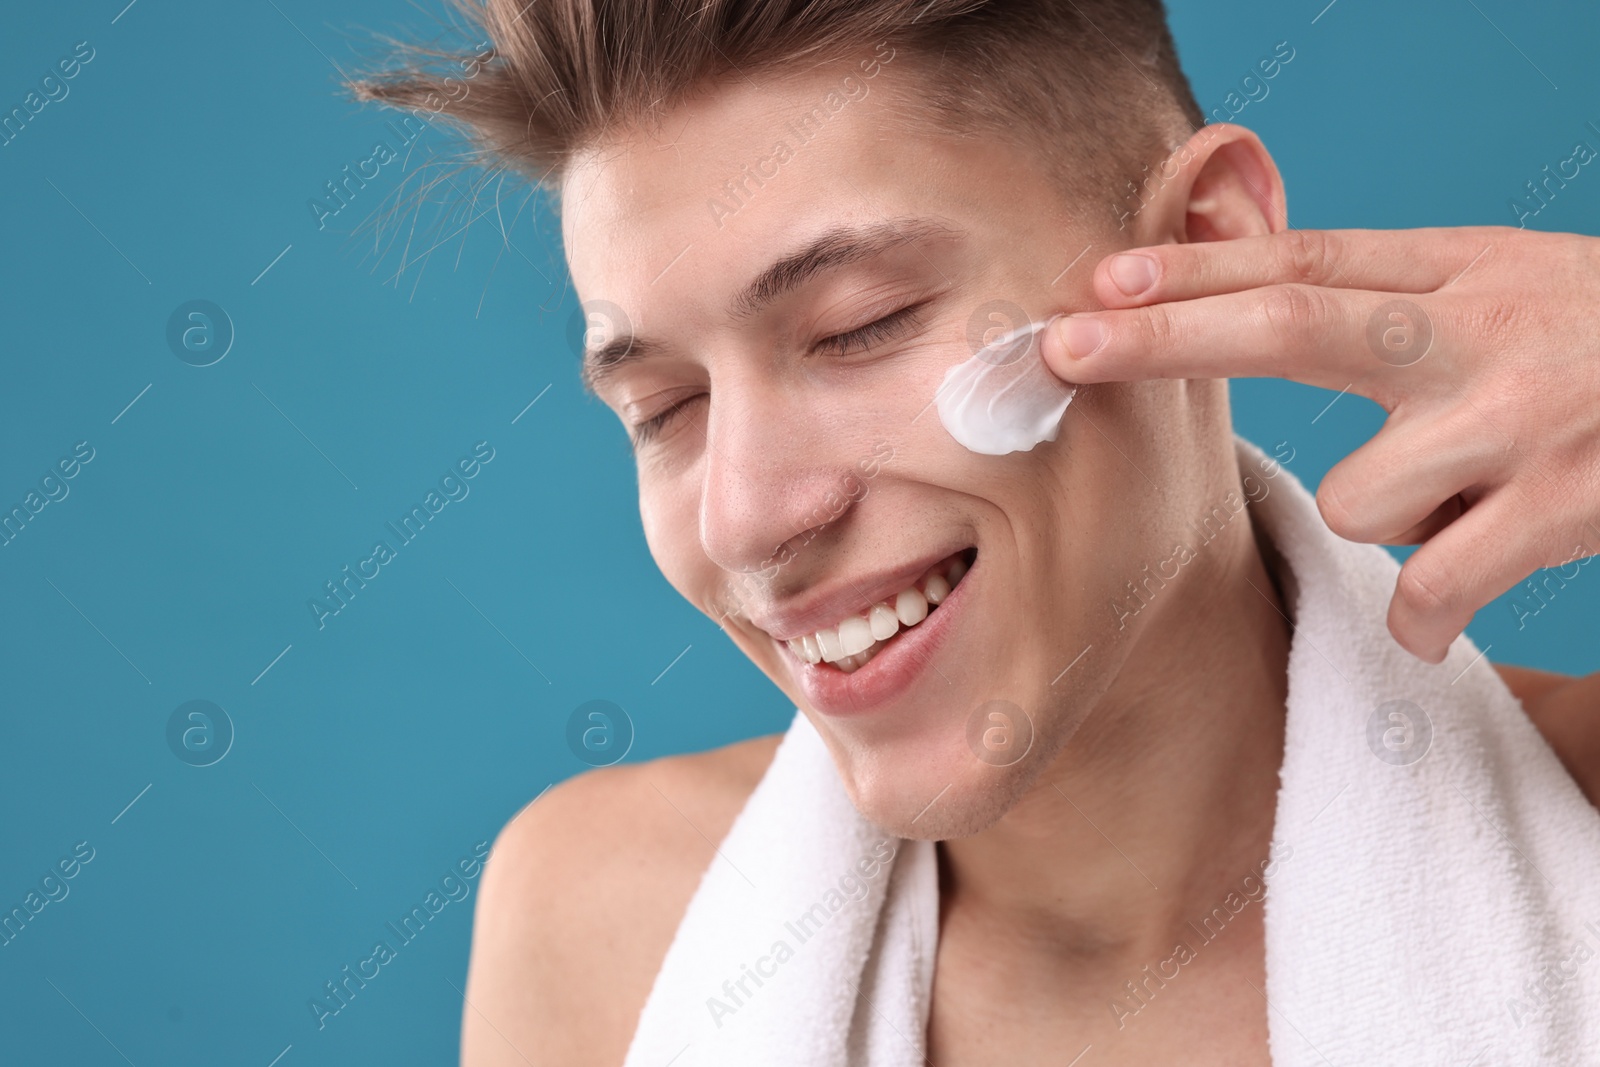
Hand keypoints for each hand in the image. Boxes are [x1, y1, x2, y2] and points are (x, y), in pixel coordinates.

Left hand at [1040, 226, 1599, 663]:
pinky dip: (1424, 619)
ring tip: (1458, 502)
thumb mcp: (1505, 287)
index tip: (1097, 280)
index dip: (1195, 267)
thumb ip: (1392, 297)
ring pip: (1364, 492)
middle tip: (1065, 346)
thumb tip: (1243, 308)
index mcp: (1464, 271)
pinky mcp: (1564, 507)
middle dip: (1170, 334)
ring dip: (1386, 516)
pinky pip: (1434, 586)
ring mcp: (1523, 419)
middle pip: (1297, 322)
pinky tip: (1441, 621)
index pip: (1306, 257)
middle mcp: (1483, 332)